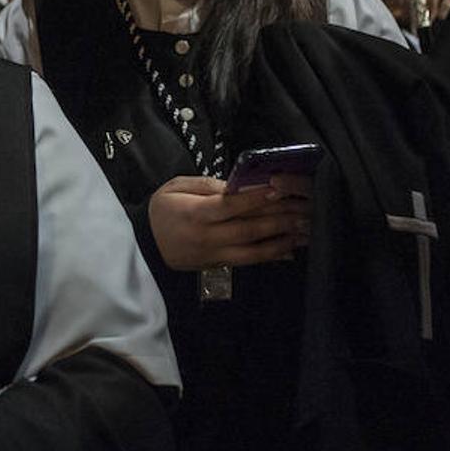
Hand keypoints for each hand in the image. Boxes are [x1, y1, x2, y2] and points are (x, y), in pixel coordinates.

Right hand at [147, 174, 311, 271]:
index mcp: (195, 213)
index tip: (279, 189)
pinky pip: (248, 262)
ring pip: (253, 250)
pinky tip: (290, 250)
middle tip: (305, 210)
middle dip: (279, 219)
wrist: (144, 246)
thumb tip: (236, 186)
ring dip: (282, 240)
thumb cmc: (160, 211)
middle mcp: (208, 236)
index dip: (256, 198)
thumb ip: (205, 185)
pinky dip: (270, 256)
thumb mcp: (174, 187)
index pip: (231, 206)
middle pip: (248, 228)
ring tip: (305, 231)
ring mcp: (215, 254)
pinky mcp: (218, 265)